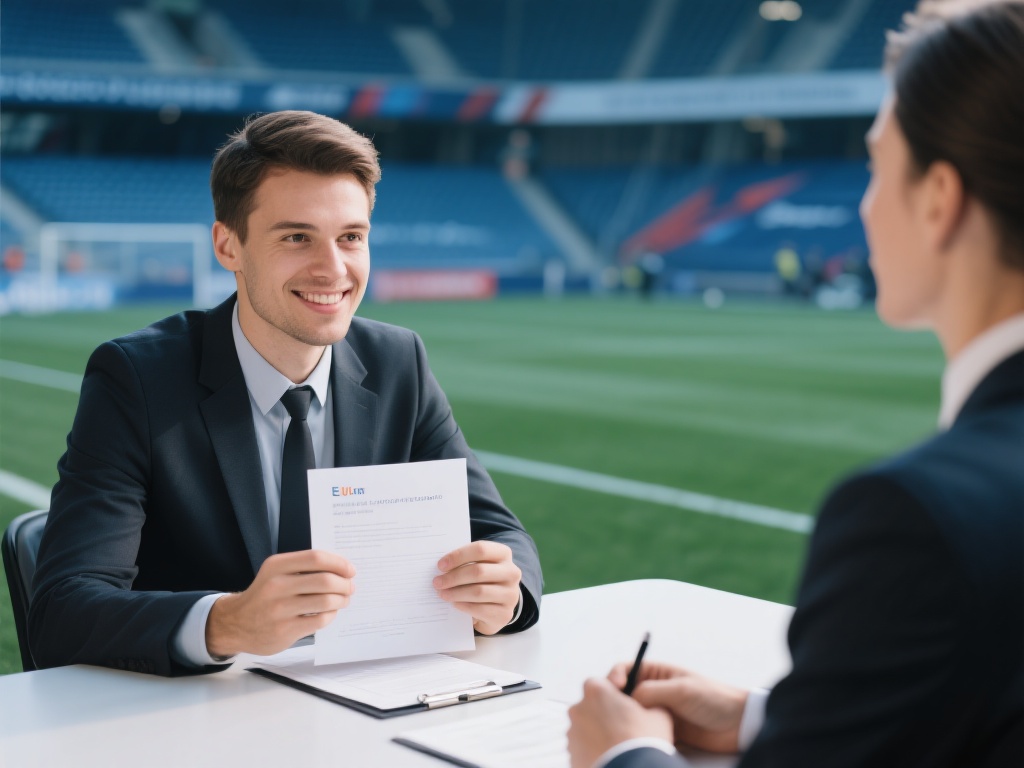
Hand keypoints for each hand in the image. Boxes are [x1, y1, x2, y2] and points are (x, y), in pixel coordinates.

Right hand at [206, 550, 355, 657]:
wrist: (236, 623)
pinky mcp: (285, 630)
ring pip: (326, 601)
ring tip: (343, 600)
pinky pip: (320, 620)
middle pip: (325, 580)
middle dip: (344, 584)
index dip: (338, 563)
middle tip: (350, 587)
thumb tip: (341, 569)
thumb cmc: (264, 595)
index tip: (350, 570)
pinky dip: (331, 615)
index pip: (316, 558)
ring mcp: (280, 609)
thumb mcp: (275, 573)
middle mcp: (277, 585)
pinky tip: (330, 613)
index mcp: (276, 566)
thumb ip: (303, 568)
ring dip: (341, 600)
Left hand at [433, 541, 520, 634]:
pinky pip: (480, 609)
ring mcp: (511, 594)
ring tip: (442, 593)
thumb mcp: (478, 565)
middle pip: (479, 571)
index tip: (441, 565)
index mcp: (504, 554)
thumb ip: (465, 562)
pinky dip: (464, 606)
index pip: (481, 549)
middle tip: (437, 582)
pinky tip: (454, 603)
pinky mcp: (505, 614)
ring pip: (479, 591)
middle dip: (454, 577)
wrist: (498, 605)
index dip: (458, 556)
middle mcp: (511, 573)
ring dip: (456, 593)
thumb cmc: (483, 581)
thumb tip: (442, 566)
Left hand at [568, 676, 673, 767]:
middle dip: (604, 715)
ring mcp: (572, 734)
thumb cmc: (641, 740)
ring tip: (618, 746)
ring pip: (586, 729)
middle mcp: (578, 709)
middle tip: (623, 727)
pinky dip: (594, 751)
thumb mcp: (659, 714)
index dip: (613, 692)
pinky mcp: (571, 755)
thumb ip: (651, 703)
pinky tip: (611, 756)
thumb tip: (653, 707)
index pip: (600, 683)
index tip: (624, 703)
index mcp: (596, 691)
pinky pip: (583, 749)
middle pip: (591, 706)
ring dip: (598, 734)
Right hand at [608, 661, 748, 753]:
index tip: (612, 689)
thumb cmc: (714, 699)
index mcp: (658, 673)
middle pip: (624, 693)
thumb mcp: (681, 690)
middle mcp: (655, 690)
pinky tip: (636, 740)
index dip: (614, 677)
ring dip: (626, 719)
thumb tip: (628, 699)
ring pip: (632, 714)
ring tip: (623, 728)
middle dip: (615, 701)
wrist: (739, 724)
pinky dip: (638, 734)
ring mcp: (659, 711)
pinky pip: (644, 731)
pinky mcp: (665, 730)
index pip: (625, 669)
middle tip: (611, 712)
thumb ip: (652, 691)